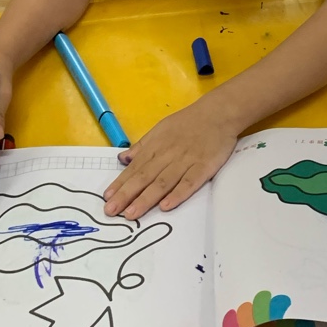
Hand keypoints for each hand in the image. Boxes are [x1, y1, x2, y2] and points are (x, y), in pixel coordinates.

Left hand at [103, 101, 238, 219]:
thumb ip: (142, 146)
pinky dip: (177, 194)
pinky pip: (189, 182)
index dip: (121, 183)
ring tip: (132, 213)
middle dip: (127, 194)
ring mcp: (186, 161)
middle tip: (111, 211)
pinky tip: (166, 206)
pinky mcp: (204, 167)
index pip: (135, 168)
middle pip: (144, 177)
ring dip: (146, 198)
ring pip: (163, 182)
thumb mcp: (161, 128)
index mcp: (156, 146)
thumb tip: (122, 159)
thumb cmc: (188, 122)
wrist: (219, 112)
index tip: (107, 198)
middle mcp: (167, 155)